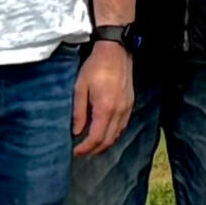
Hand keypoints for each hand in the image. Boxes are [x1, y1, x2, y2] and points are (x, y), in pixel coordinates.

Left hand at [73, 42, 135, 156]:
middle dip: (95, 150)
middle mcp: (119, 111)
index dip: (85, 148)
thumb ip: (78, 112)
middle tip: (82, 152)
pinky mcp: (130, 103)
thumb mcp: (80, 88)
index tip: (75, 152)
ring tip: (91, 145)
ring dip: (104, 143)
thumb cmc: (96, 67)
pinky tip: (104, 132)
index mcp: (105, 108)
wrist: (116, 51)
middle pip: (108, 140)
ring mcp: (127, 108)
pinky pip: (122, 126)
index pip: (96, 138)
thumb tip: (76, 131)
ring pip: (117, 135)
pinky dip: (113, 134)